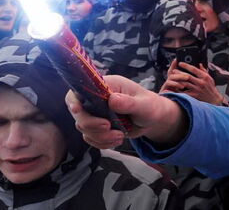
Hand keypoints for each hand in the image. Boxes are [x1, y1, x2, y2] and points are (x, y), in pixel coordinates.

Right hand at [65, 74, 186, 148]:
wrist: (154, 120)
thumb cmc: (151, 106)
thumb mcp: (145, 104)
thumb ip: (129, 103)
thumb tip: (113, 99)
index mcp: (108, 85)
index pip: (81, 89)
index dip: (74, 100)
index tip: (78, 110)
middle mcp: (98, 98)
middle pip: (79, 113)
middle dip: (91, 125)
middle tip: (108, 128)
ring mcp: (97, 113)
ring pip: (84, 128)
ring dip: (100, 137)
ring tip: (120, 136)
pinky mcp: (98, 127)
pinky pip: (91, 138)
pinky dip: (102, 143)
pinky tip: (117, 140)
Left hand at [160, 60, 224, 105]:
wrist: (214, 99)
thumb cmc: (211, 88)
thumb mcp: (210, 78)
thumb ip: (204, 71)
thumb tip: (199, 64)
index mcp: (204, 77)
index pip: (194, 69)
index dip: (186, 66)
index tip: (180, 63)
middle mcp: (201, 82)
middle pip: (188, 76)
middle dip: (179, 72)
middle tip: (174, 70)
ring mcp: (197, 89)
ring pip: (185, 83)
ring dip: (178, 80)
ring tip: (173, 78)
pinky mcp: (194, 95)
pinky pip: (185, 92)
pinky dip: (179, 90)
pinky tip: (175, 88)